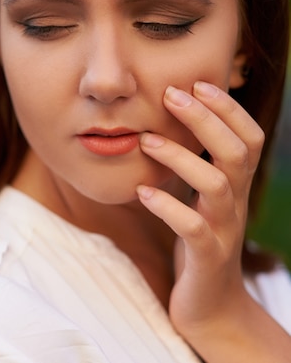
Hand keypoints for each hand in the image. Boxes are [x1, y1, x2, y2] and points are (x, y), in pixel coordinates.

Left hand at [135, 81, 290, 361]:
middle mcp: (236, 203)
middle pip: (235, 152)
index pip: (247, 138)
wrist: (210, 306)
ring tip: (147, 140)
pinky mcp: (206, 257)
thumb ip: (194, 168)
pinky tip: (142, 192)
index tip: (196, 82)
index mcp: (234, 186)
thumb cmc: (198, 245)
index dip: (227, 108)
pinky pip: (195, 229)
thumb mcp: (199, 201)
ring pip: (216, 186)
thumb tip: (168, 127)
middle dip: (206, 119)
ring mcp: (224, 230)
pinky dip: (169, 208)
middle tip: (171, 95)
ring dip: (181, 158)